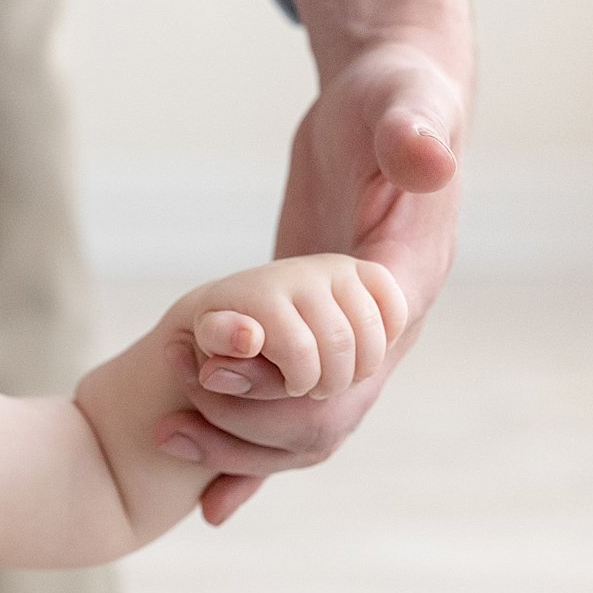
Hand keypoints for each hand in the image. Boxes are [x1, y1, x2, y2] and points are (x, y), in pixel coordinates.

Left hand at [157, 0, 470, 522]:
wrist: (390, 106)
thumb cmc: (395, 99)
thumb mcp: (402, 103)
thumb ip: (414, 131)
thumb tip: (426, 156)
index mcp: (407, 279)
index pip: (359, 358)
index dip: (291, 380)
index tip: (220, 378)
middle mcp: (388, 324)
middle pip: (330, 413)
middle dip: (253, 424)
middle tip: (177, 419)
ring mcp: (354, 335)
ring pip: (310, 426)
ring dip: (244, 446)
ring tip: (166, 440)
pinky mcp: (318, 334)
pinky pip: (289, 406)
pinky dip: (252, 447)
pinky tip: (209, 494)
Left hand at [172, 253, 407, 405]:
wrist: (249, 299)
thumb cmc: (226, 333)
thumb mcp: (210, 343)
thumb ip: (222, 345)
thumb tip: (248, 338)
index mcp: (261, 293)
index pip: (298, 351)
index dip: (298, 382)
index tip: (291, 388)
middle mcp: (303, 273)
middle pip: (340, 346)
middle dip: (331, 382)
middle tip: (315, 391)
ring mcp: (338, 270)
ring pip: (372, 334)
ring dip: (360, 370)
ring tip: (335, 379)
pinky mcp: (366, 272)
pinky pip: (395, 309)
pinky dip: (386, 341)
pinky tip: (359, 356)